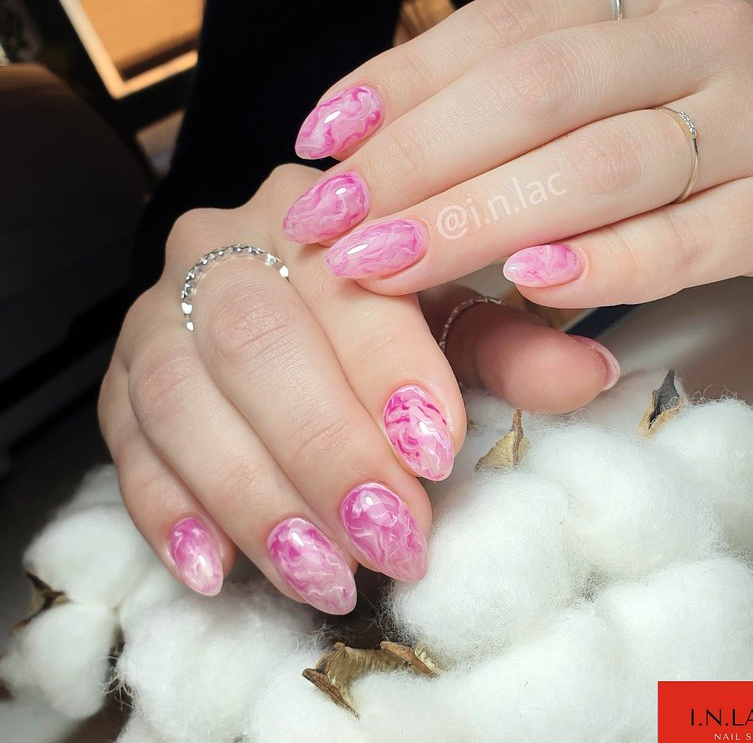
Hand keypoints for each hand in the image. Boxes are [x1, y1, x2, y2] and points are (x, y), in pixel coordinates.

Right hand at [99, 165, 617, 609]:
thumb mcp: (454, 320)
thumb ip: (512, 348)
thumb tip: (591, 375)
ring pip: (185, 400)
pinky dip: (169, 512)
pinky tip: (216, 568)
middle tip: (389, 539)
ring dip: (254, 497)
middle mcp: (224, 249)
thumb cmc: (381, 314)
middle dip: (323, 449)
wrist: (277, 290)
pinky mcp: (124, 382)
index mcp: (316, 217)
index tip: (436, 456)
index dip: (387, 373)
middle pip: (255, 341)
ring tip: (322, 572)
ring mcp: (161, 315)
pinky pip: (129, 446)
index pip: (344, 286)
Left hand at [282, 0, 752, 307]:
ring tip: (387, 262)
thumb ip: (514, 102)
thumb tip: (373, 150)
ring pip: (596, 168)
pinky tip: (526, 284)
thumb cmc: (691, 121)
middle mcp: (699, 37)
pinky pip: (679, 242)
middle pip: (533, 95)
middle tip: (329, 223)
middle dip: (416, 162)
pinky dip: (600, 264)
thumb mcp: (607, 81)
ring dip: (477, 221)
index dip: (397, 86)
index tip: (319, 143)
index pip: (495, 32)